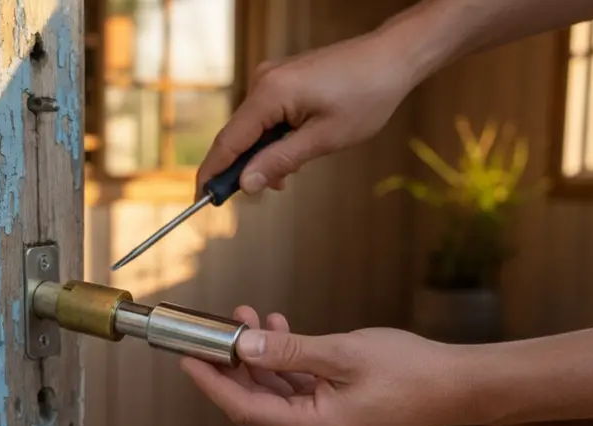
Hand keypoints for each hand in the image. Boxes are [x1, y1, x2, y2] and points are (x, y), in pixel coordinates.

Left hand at [180, 308, 475, 425]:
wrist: (459, 386)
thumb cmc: (411, 371)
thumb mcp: (343, 353)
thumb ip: (290, 350)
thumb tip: (245, 345)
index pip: (246, 408)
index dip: (213, 382)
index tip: (188, 357)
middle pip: (257, 402)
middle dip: (236, 362)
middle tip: (218, 326)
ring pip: (277, 394)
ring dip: (261, 357)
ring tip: (249, 316)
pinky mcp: (338, 417)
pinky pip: (299, 392)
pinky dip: (285, 363)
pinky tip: (279, 329)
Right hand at [195, 32, 412, 197]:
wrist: (392, 58)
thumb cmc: (366, 95)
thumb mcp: (324, 139)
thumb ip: (281, 161)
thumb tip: (246, 184)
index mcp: (270, 93)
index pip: (228, 141)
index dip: (212, 173)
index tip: (201, 200)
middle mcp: (264, 81)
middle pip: (238, 135)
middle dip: (244, 168)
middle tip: (259, 195)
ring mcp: (272, 78)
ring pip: (254, 128)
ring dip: (264, 155)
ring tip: (291, 174)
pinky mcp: (283, 80)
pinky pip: (266, 116)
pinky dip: (274, 138)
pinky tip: (294, 152)